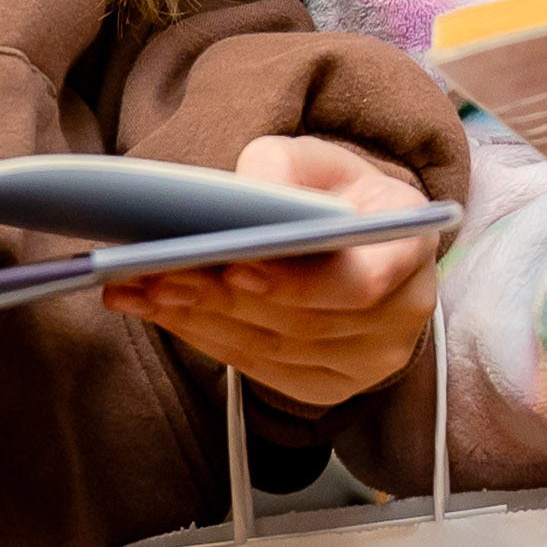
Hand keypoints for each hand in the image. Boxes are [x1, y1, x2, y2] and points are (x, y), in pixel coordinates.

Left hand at [102, 135, 445, 409]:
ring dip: (199, 321)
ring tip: (137, 290)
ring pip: (274, 349)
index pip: (363, 280)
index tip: (235, 266)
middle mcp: (403, 310)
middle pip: (303, 320)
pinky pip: (260, 370)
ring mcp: (370, 359)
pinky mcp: (332, 387)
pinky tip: (161, 312)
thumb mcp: (318, 160)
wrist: (362, 244)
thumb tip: (247, 195)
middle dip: (220, 298)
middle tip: (152, 275)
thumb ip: (284, 166)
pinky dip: (204, 340)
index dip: (298, 283)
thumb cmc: (336, 194)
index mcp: (410, 242)